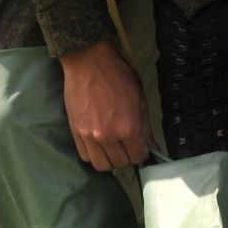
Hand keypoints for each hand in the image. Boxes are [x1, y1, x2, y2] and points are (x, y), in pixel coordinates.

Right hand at [60, 39, 150, 171]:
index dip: (143, 153)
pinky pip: (85, 156)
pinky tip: (99, 144)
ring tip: (113, 148)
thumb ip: (146, 127)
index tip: (141, 147)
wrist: (88, 61)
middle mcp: (108, 136)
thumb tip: (152, 147)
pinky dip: (94, 154)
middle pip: (121, 163)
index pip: (139, 156)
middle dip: (128, 157)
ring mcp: (89, 136)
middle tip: (128, 146)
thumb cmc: (117, 75)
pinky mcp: (75, 132)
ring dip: (110, 160)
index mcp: (128, 127)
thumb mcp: (139, 98)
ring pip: (102, 165)